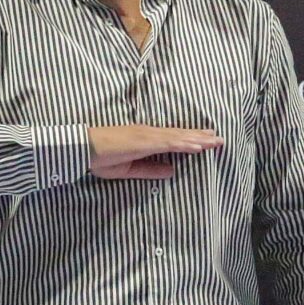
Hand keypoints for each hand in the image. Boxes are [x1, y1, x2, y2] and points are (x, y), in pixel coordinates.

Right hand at [89, 123, 222, 179]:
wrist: (83, 149)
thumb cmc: (101, 158)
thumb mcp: (131, 169)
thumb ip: (151, 169)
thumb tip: (172, 170)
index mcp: (146, 139)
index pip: (173, 138)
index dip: (191, 139)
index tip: (207, 140)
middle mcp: (149, 134)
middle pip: (180, 135)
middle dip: (201, 137)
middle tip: (220, 138)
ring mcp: (147, 135)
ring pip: (179, 137)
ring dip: (198, 139)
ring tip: (216, 141)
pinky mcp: (144, 140)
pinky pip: (169, 143)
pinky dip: (185, 143)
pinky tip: (198, 146)